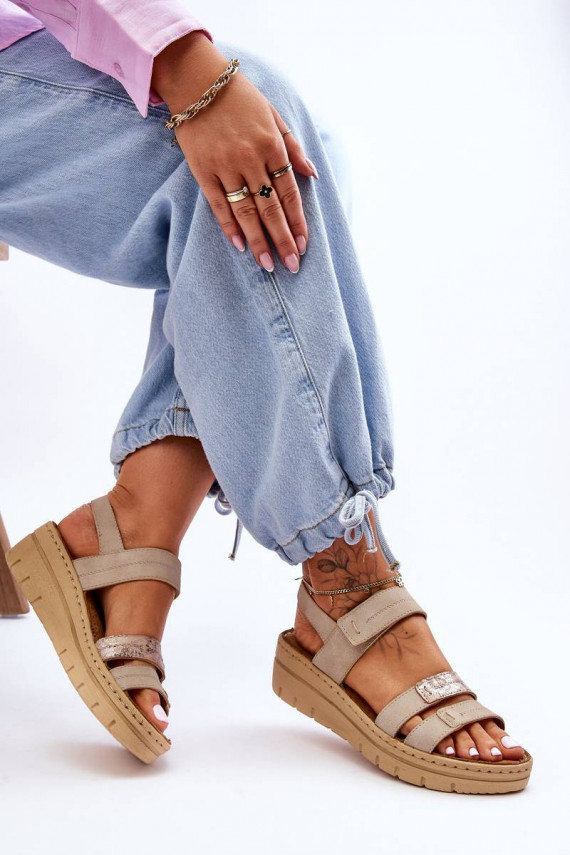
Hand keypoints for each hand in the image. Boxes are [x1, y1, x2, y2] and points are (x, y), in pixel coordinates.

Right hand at [152, 32, 317, 273]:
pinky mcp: (203, 171)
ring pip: (246, 212)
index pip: (289, 193)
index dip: (297, 222)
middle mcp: (251, 159)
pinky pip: (218, 205)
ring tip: (267, 264)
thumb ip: (293, 147)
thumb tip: (311, 174)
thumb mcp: (274, 116)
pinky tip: (240, 246)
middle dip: (282, 240)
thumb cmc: (241, 98)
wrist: (197, 81)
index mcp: (272, 145)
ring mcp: (225, 166)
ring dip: (258, 241)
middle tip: (291, 266)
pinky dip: (230, 227)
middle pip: (270, 208)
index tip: (303, 245)